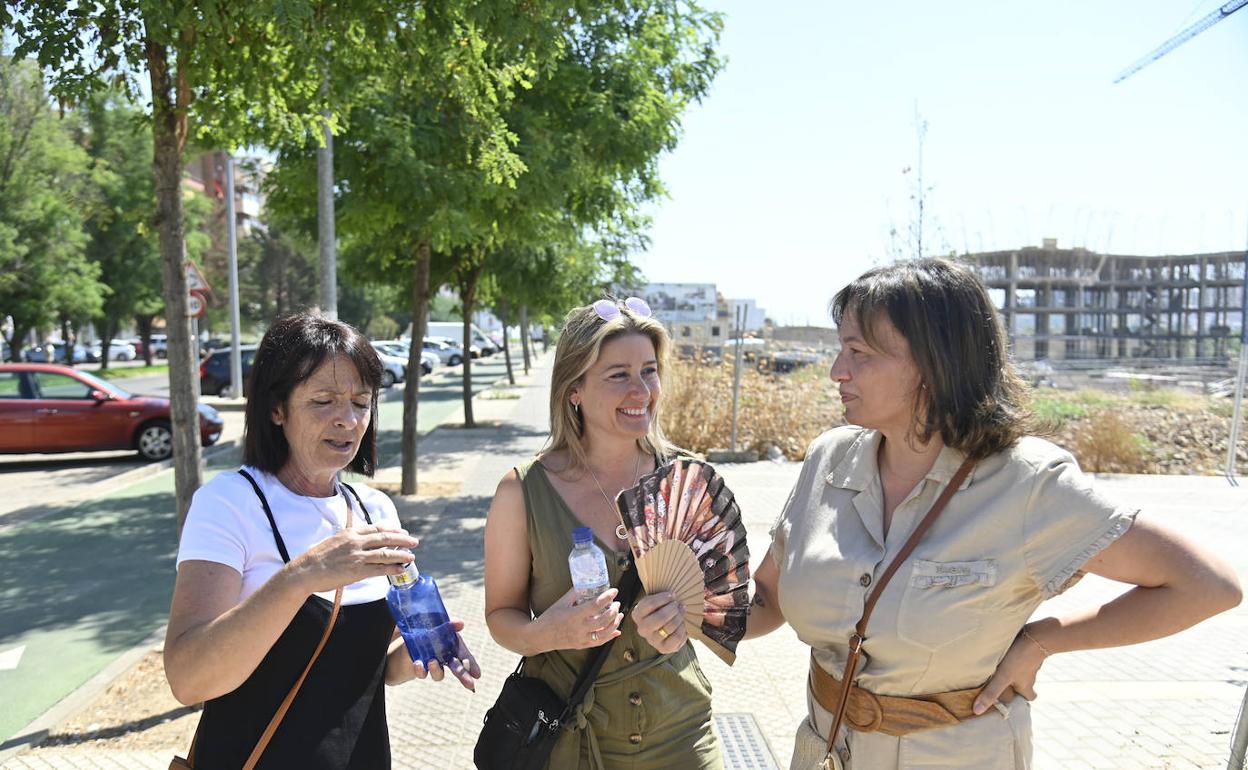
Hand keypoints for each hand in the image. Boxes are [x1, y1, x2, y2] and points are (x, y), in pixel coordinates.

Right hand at [287, 524, 419, 593]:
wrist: (306, 571)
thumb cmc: (318, 558)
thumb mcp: (335, 541)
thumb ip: (351, 539)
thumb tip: (363, 541)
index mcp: (351, 533)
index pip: (377, 528)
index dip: (392, 530)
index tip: (402, 532)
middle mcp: (356, 542)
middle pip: (385, 538)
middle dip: (402, 539)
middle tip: (414, 541)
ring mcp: (357, 556)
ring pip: (385, 553)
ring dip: (401, 554)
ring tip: (411, 557)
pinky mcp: (357, 571)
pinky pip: (379, 569)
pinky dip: (392, 569)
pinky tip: (401, 569)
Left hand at [399, 619, 482, 691]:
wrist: (405, 635)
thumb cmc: (424, 627)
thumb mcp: (435, 622)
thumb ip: (448, 623)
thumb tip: (461, 623)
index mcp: (451, 643)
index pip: (464, 655)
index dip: (471, 664)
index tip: (478, 674)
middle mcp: (444, 656)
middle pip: (456, 668)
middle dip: (463, 676)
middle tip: (470, 684)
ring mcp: (432, 663)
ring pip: (439, 674)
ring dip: (437, 670)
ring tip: (432, 662)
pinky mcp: (420, 668)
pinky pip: (422, 673)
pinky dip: (421, 670)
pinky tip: (418, 664)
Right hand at [534, 586, 623, 650]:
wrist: (540, 636)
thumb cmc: (550, 617)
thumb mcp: (561, 602)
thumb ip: (575, 593)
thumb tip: (587, 583)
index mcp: (574, 615)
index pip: (595, 605)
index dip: (607, 597)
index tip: (614, 591)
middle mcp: (580, 628)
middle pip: (603, 620)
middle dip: (614, 610)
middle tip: (617, 603)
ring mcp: (582, 638)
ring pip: (604, 633)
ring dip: (615, 623)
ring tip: (619, 614)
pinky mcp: (582, 645)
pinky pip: (599, 642)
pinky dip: (610, 636)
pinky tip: (616, 630)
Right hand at [632, 591, 687, 654]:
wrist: (664, 628)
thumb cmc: (660, 610)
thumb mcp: (656, 601)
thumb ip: (661, 597)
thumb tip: (673, 596)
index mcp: (637, 614)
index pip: (649, 604)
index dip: (663, 598)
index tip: (672, 595)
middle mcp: (642, 629)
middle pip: (659, 618)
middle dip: (672, 609)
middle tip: (678, 605)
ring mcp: (652, 640)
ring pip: (670, 627)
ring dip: (679, 617)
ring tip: (681, 612)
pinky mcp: (663, 649)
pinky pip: (677, 637)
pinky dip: (683, 629)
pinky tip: (682, 625)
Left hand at [972, 626, 1047, 714]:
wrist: (1036, 635)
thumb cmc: (1019, 658)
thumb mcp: (1002, 677)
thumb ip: (991, 693)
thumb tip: (977, 711)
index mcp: (1026, 688)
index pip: (1026, 699)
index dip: (1017, 700)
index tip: (1007, 699)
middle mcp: (1030, 677)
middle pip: (1022, 685)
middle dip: (1012, 684)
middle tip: (999, 682)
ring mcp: (1030, 663)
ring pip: (1020, 671)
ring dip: (1010, 669)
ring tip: (995, 666)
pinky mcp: (1027, 651)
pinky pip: (1019, 657)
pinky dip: (1012, 657)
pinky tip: (1002, 652)